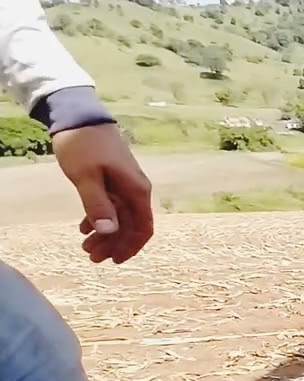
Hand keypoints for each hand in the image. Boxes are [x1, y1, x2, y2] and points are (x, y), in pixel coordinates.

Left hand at [51, 124, 153, 264]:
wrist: (80, 116)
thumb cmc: (84, 146)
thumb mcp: (86, 177)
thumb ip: (98, 205)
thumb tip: (110, 231)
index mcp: (136, 191)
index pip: (142, 228)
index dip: (130, 247)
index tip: (114, 260)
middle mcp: (136, 190)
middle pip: (130, 226)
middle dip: (113, 244)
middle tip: (91, 257)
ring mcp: (126, 185)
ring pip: (120, 218)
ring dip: (105, 234)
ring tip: (85, 246)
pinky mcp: (114, 180)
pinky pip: (112, 206)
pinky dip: (100, 219)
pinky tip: (84, 227)